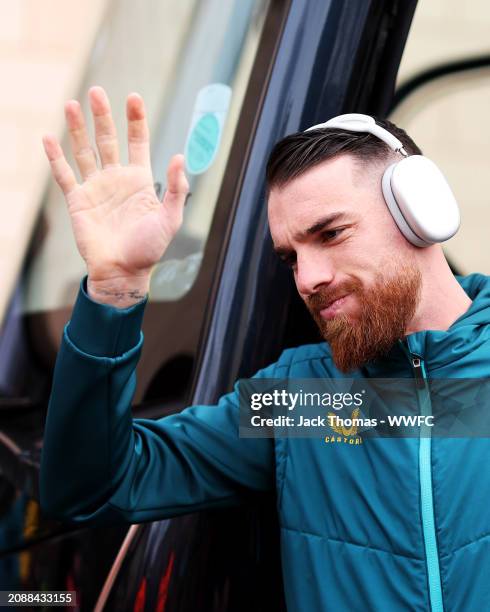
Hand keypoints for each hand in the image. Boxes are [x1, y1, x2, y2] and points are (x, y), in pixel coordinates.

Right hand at [42, 86, 188, 306]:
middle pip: (108, 139)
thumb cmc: (150, 249)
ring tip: (72, 104)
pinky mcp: (78, 201)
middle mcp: (116, 179)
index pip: (137, 142)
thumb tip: (180, 156)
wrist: (123, 272)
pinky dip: (55, 157)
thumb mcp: (170, 218)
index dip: (136, 120)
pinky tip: (48, 137)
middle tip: (97, 92)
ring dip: (77, 128)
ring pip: (84, 151)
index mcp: (140, 180)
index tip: (133, 97)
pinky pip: (64, 174)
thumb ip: (176, 189)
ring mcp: (96, 188)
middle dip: (103, 116)